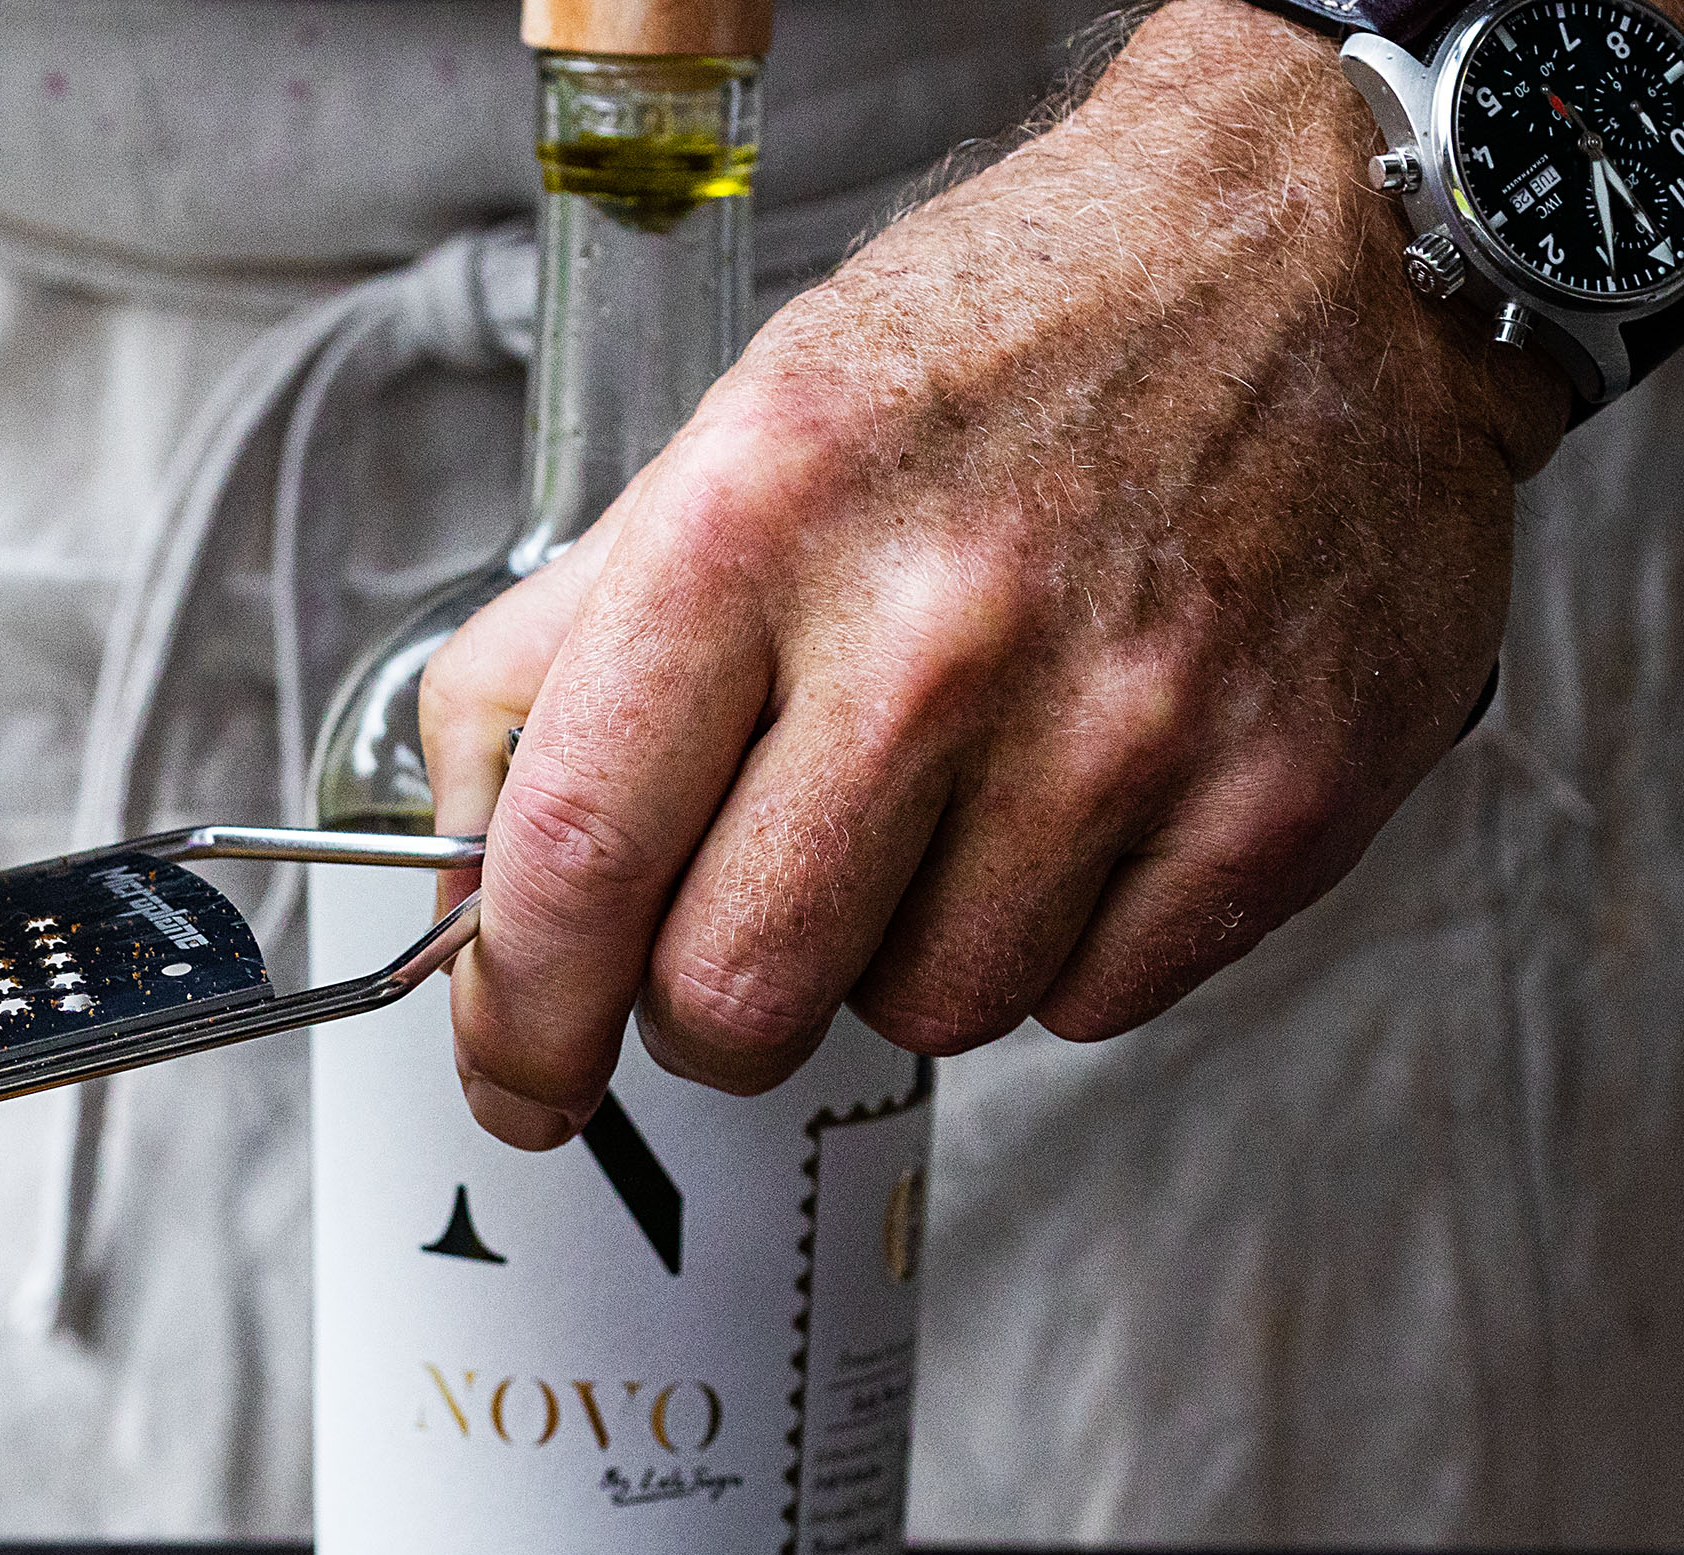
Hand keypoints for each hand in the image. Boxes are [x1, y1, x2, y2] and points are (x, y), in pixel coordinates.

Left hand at [417, 0, 1569, 1149]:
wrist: (1322, 244)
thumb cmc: (1014, 345)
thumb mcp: (733, 440)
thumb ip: (561, 659)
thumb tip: (464, 863)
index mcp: (762, 518)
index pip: (577, 854)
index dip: (521, 1016)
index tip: (517, 1078)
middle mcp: (939, 625)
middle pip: (738, 991)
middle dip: (711, 1001)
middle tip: (748, 923)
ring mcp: (1125, 718)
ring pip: (921, 1014)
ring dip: (901, 957)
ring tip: (952, 799)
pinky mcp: (1277, 793)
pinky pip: (1088, 1003)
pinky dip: (1059, 941)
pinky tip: (1078, 800)